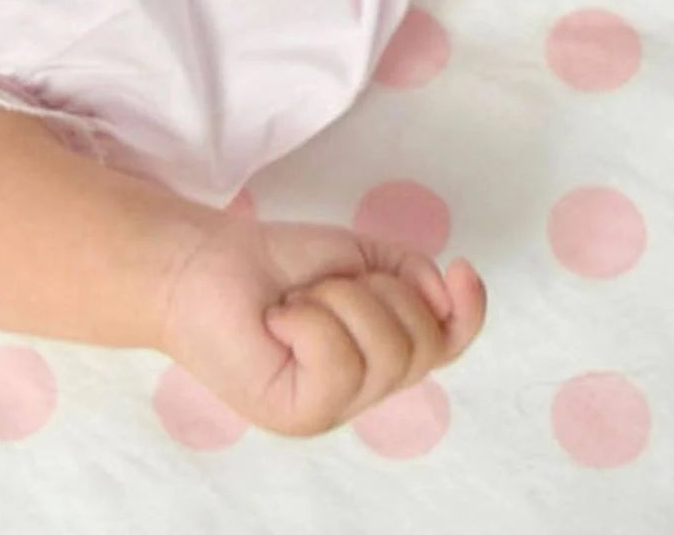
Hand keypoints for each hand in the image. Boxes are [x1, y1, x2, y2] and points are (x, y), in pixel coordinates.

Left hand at [156, 214, 485, 437]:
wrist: (204, 262)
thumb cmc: (276, 263)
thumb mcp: (359, 256)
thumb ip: (411, 274)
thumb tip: (448, 295)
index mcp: (380, 355)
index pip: (447, 345)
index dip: (469, 312)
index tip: (463, 268)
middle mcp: (362, 391)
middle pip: (422, 343)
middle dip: (381, 289)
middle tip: (326, 283)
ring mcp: (332, 410)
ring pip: (387, 351)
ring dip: (342, 300)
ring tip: (298, 301)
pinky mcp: (299, 416)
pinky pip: (339, 362)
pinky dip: (311, 320)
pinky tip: (280, 318)